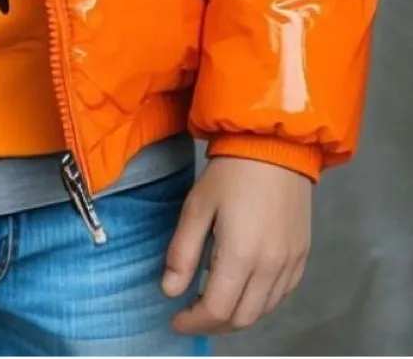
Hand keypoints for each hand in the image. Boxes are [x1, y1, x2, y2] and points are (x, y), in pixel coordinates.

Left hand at [163, 157, 311, 334]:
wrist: (276, 147)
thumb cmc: (230, 174)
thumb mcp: (197, 207)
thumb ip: (182, 252)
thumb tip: (169, 291)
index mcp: (241, 257)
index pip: (216, 310)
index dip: (193, 322)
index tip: (175, 319)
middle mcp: (271, 269)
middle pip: (241, 318)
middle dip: (212, 324)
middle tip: (191, 315)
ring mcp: (290, 264)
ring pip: (263, 312)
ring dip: (235, 317)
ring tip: (212, 306)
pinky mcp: (302, 256)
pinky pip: (280, 296)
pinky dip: (259, 304)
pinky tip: (242, 291)